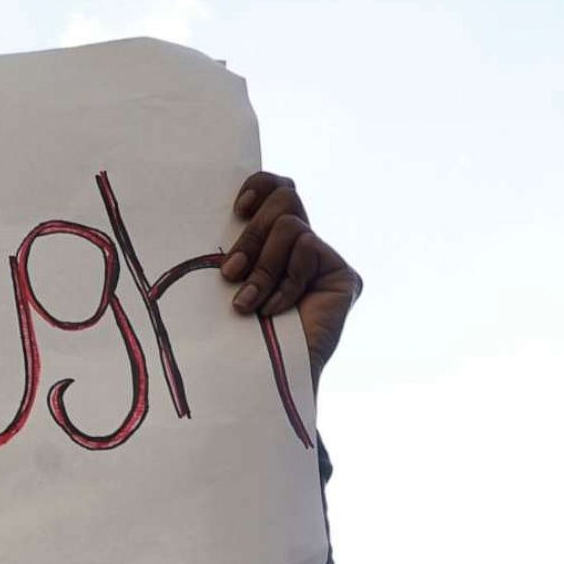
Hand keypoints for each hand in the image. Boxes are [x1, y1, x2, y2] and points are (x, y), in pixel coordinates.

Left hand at [218, 172, 362, 382]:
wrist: (260, 378)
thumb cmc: (233, 332)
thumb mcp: (227, 281)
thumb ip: (234, 246)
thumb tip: (220, 211)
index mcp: (272, 239)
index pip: (276, 188)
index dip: (260, 185)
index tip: (237, 208)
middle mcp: (301, 245)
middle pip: (284, 198)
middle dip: (250, 236)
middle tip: (230, 273)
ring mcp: (324, 260)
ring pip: (290, 226)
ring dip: (262, 267)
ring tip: (247, 303)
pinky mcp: (343, 276)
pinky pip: (307, 251)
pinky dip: (284, 282)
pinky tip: (275, 312)